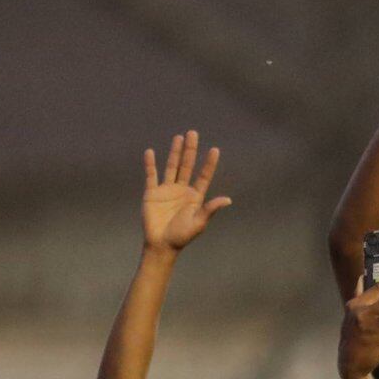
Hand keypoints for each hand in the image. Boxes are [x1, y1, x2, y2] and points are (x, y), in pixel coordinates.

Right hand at [141, 130, 231, 251]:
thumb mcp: (199, 223)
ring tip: (179, 137)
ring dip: (174, 152)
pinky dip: (150, 164)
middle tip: (193, 133)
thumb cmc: (182, 236)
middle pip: (187, 165)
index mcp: (195, 197)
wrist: (161, 245)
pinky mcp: (152, 193)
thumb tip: (228, 200)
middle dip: (190, 150)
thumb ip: (210, 209)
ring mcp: (167, 190)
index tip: (215, 150)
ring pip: (171, 167)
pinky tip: (150, 152)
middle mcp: (182, 190)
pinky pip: (151, 175)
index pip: (203, 176)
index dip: (209, 164)